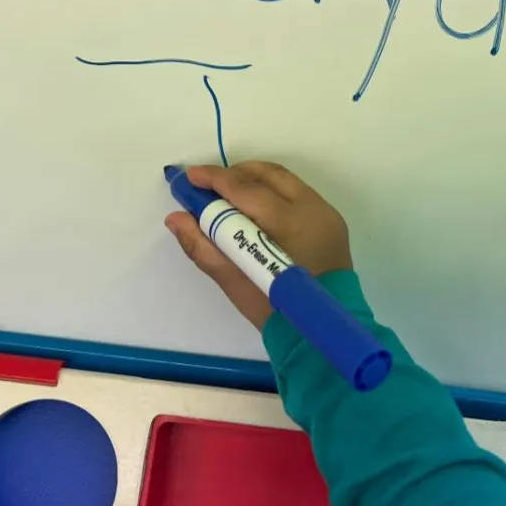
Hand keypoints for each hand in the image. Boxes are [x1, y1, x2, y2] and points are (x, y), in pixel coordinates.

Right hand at [165, 161, 352, 329]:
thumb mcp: (233, 280)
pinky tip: (254, 204)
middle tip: (206, 183)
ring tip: (227, 190)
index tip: (189, 176)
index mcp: (288, 224)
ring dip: (253, 179)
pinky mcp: (330, 220)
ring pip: (285, 180)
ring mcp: (324, 213)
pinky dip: (272, 191)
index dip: (214, 179)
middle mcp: (311, 209)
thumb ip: (202, 246)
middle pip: (267, 176)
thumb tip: (175, 219)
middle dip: (233, 174)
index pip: (244, 189)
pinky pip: (297, 193)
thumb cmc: (273, 308)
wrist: (319, 330)